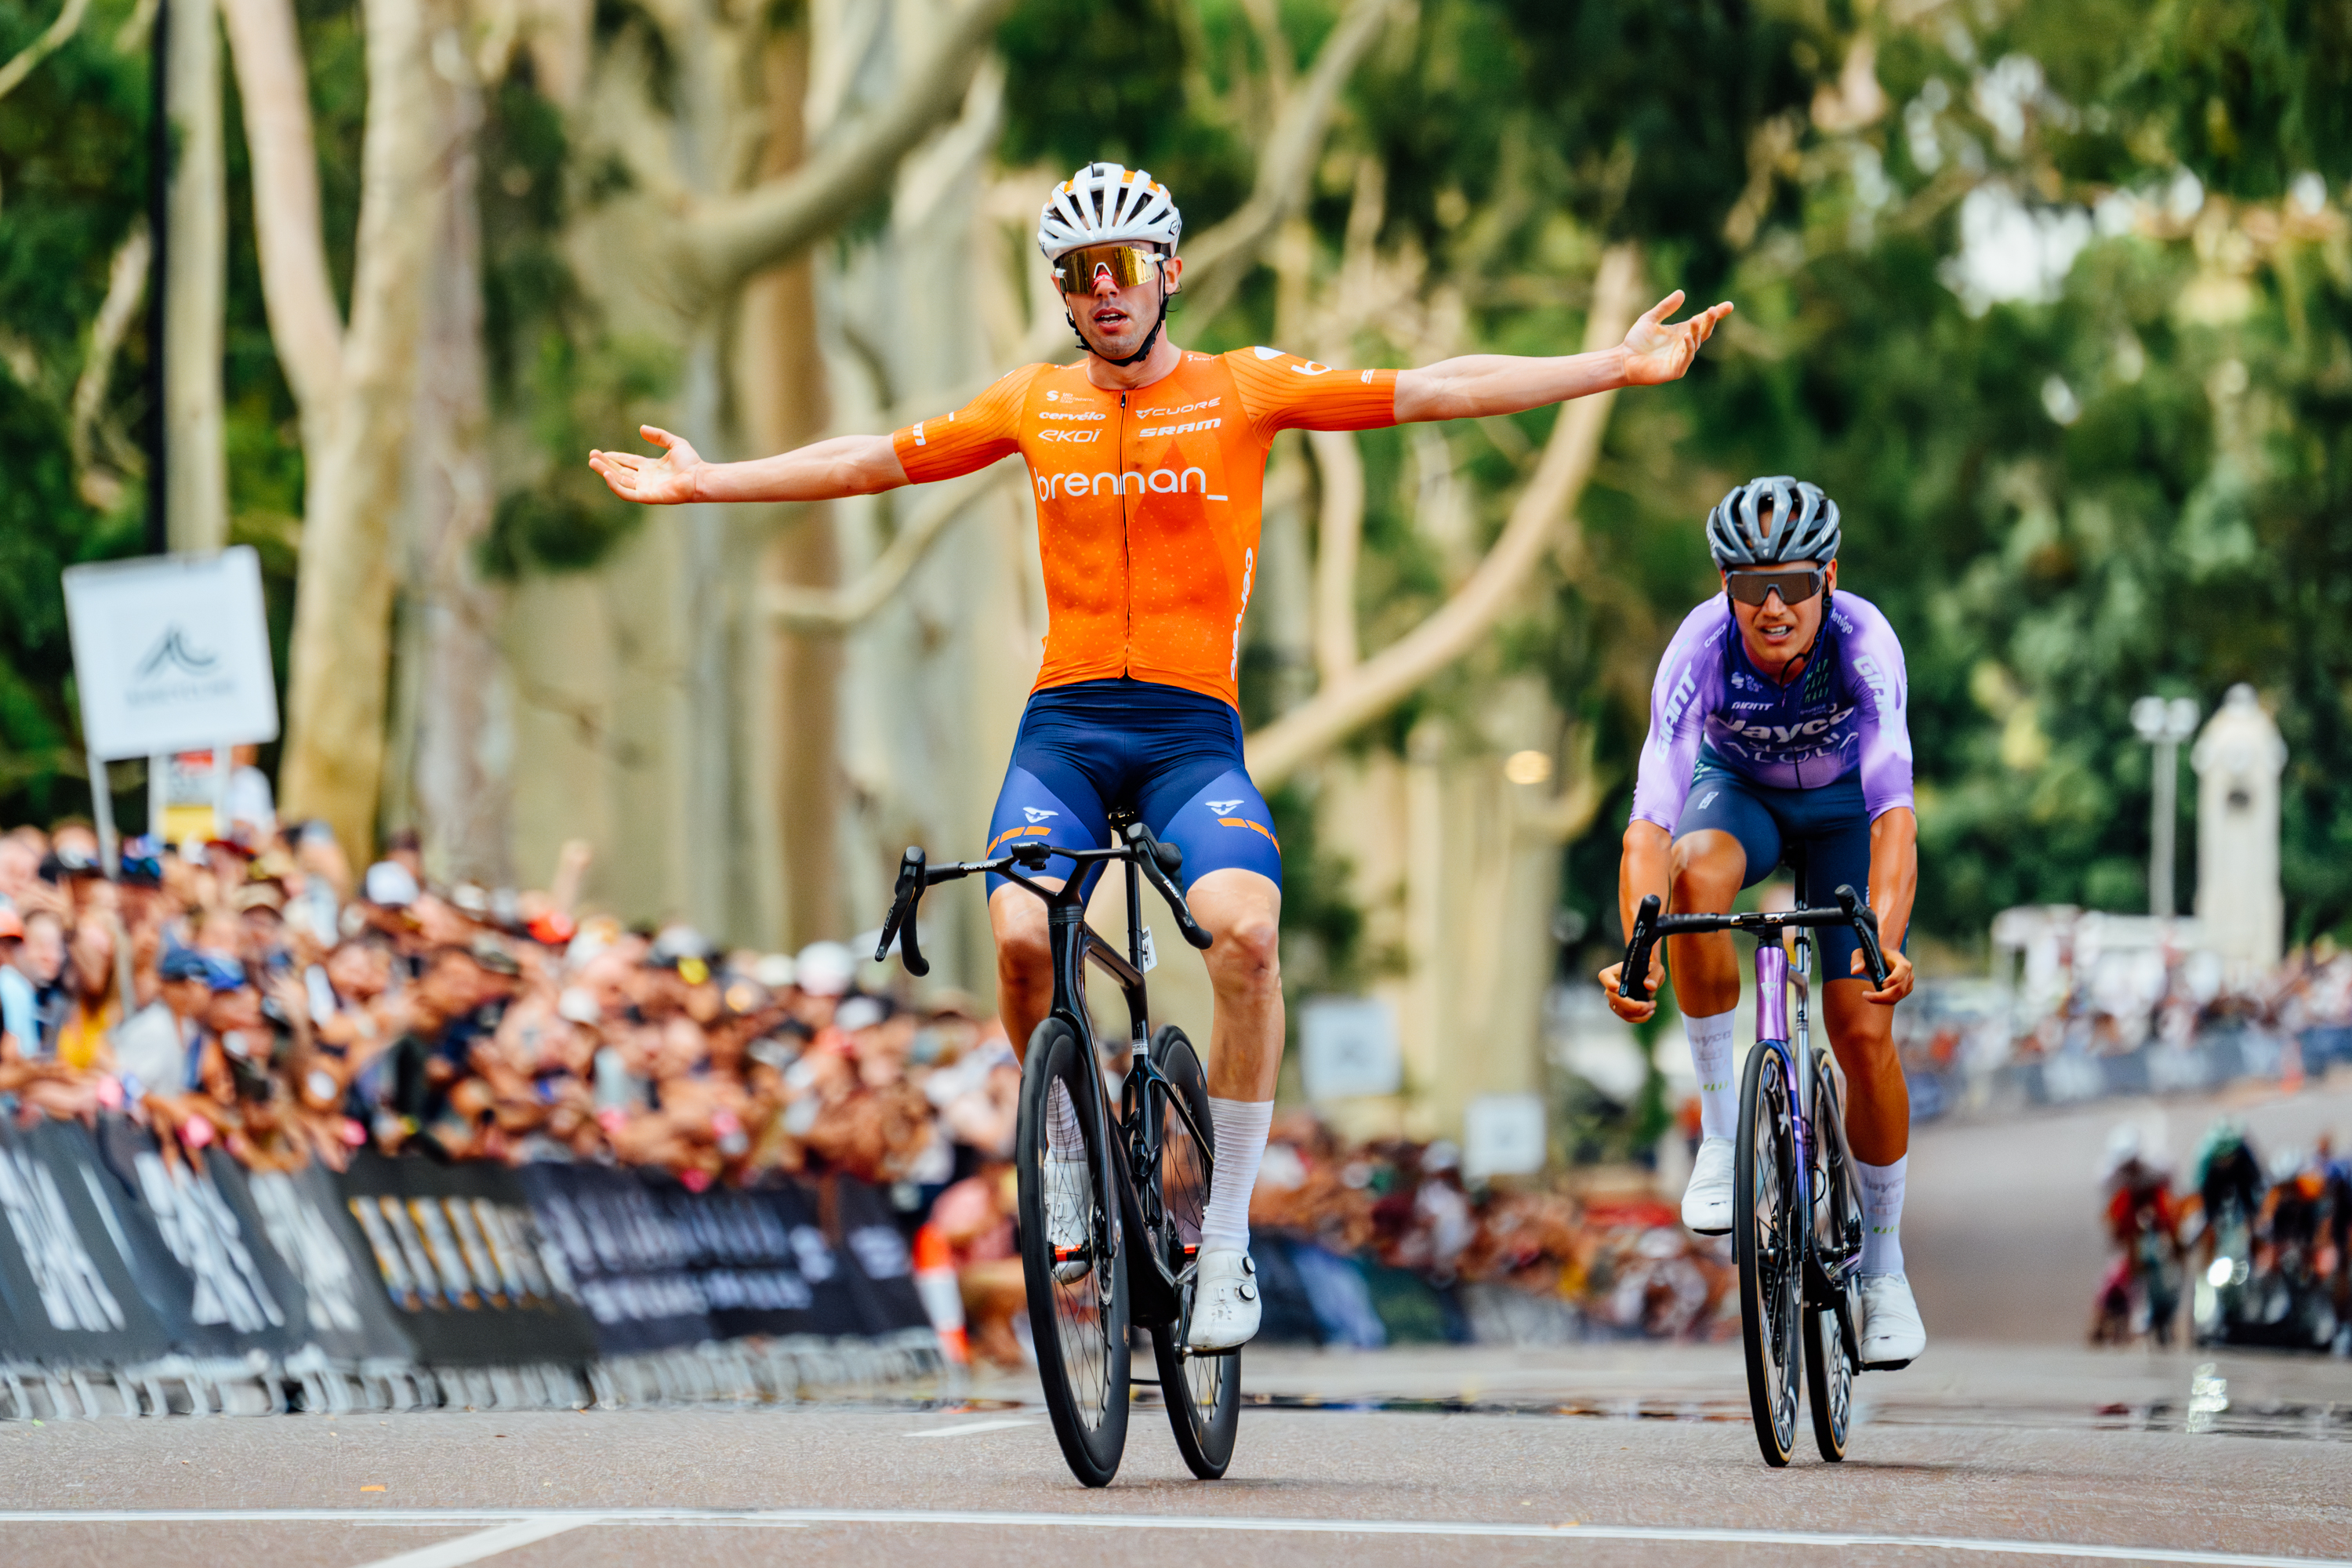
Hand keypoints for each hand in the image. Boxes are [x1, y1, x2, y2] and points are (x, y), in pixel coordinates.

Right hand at [588, 426, 705, 504]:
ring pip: (620, 482)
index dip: (614, 458)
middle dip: (605, 465)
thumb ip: (659, 436)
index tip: (600, 453)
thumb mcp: (674, 443)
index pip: (627, 462)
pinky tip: (607, 475)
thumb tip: (641, 429)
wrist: (700, 477)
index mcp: (650, 468)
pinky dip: (616, 486)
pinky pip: (627, 493)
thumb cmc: (691, 463)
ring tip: (593, 463)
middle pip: (620, 472)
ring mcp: (646, 488)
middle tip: (591, 457)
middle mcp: (646, 479)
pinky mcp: (647, 497)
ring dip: (606, 473)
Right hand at [1597, 955, 1663, 1022]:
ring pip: (1620, 1011)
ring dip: (1638, 1012)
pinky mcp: (1622, 1009)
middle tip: (1649, 1004)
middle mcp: (1611, 986)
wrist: (1650, 977)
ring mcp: (1615, 999)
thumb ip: (1654, 974)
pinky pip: (1627, 1017)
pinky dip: (1640, 1017)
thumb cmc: (1650, 968)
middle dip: (1631, 1005)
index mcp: (1615, 971)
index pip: (1605, 976)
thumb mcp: (1656, 967)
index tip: (1619, 989)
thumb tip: (1650, 986)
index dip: (1609, 984)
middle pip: (1613, 998)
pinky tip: (1650, 1012)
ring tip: (1652, 1005)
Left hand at [1619, 291, 1732, 385]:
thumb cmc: (1635, 341)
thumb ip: (1665, 307)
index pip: (1702, 322)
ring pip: (1696, 343)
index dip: (1715, 314)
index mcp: (1681, 332)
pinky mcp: (1676, 370)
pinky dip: (1689, 347)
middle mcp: (1684, 344)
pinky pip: (1687, 357)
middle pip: (1703, 331)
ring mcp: (1681, 358)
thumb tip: (1682, 293)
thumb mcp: (1650, 319)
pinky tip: (1687, 336)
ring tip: (1696, 319)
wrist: (1623, 360)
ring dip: (1697, 331)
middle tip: (1713, 310)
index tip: (1729, 306)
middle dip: (1710, 321)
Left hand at [1853, 944, 1914, 1004]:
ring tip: (1867, 995)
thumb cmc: (1872, 955)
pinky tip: (1874, 996)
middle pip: (1899, 988)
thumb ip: (1857, 959)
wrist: (1882, 959)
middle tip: (1866, 995)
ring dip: (1881, 999)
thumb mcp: (1861, 953)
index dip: (1894, 978)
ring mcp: (1908, 983)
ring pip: (1897, 997)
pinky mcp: (1905, 991)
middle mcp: (1908, 973)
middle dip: (1883, 996)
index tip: (1881, 984)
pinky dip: (1884, 1001)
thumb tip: (1854, 971)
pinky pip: (1896, 999)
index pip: (1903, 969)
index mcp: (1901, 961)